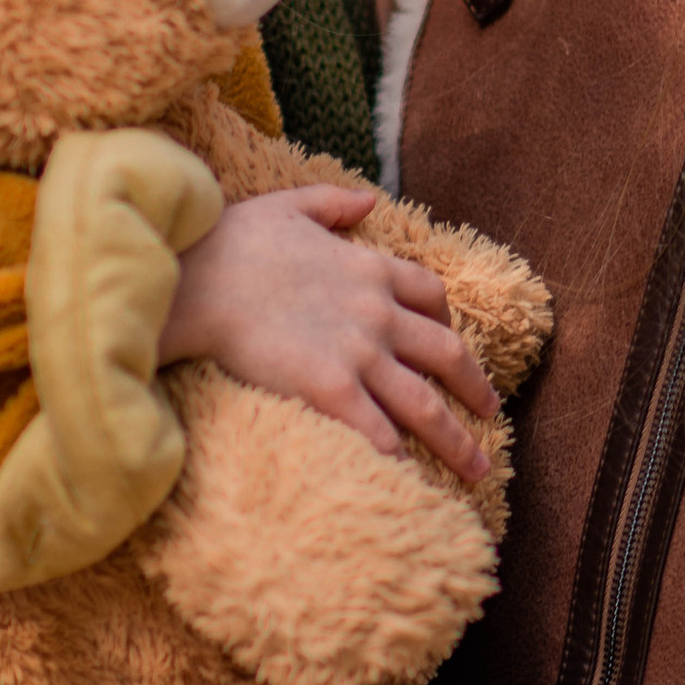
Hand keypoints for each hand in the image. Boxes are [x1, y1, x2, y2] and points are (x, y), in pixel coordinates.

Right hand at [157, 187, 498, 485]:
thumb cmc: (231, 241)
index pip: (431, 296)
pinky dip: (401, 458)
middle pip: (447, 354)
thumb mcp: (289, 204)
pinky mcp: (330, 390)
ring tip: (477, 469)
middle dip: (475, 388)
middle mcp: (378, 314)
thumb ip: (333, 202)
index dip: (446, 323)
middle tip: (491, 414)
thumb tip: (367, 202)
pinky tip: (413, 482)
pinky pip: (379, 432)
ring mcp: (358, 354)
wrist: (194, 278)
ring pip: (426, 404)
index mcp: (371, 269)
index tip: (453, 346)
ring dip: (456, 440)